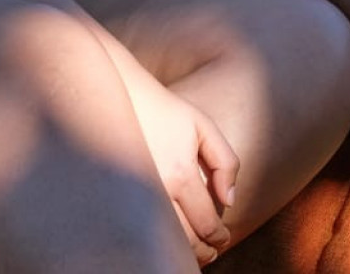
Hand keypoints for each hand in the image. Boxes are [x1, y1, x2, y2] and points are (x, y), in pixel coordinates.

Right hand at [125, 74, 238, 263]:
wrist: (119, 97)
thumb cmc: (165, 111)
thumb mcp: (203, 126)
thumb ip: (226, 161)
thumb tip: (230, 200)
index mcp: (180, 174)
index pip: (206, 223)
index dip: (219, 237)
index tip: (223, 239)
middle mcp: (157, 190)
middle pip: (185, 240)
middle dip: (203, 251)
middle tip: (212, 252)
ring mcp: (135, 196)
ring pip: (162, 241)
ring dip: (181, 251)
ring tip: (193, 250)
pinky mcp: (119, 196)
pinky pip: (141, 229)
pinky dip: (158, 239)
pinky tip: (166, 238)